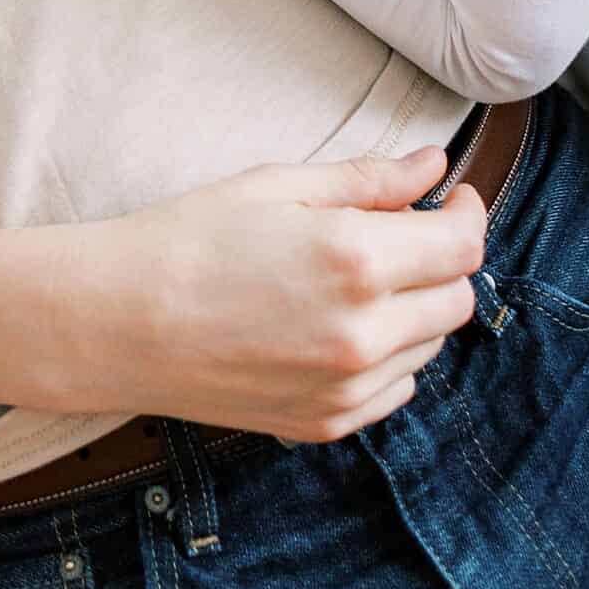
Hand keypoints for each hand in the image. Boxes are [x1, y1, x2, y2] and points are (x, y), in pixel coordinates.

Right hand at [48, 147, 483, 442]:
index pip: (462, 245)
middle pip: (456, 299)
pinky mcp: (327, 423)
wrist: (120, 321)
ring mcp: (348, 387)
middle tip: (401, 230)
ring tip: (355, 277)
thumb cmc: (191, 237)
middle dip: (441, 259)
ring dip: (414, 308)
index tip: (452, 195)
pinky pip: (394, 389)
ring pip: (429, 346)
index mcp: (358, 260)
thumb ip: (369, 179)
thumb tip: (435, 165)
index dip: (468, 212)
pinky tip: (336, 322)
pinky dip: (386, 355)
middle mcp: (366, 332)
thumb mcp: (279, 185)